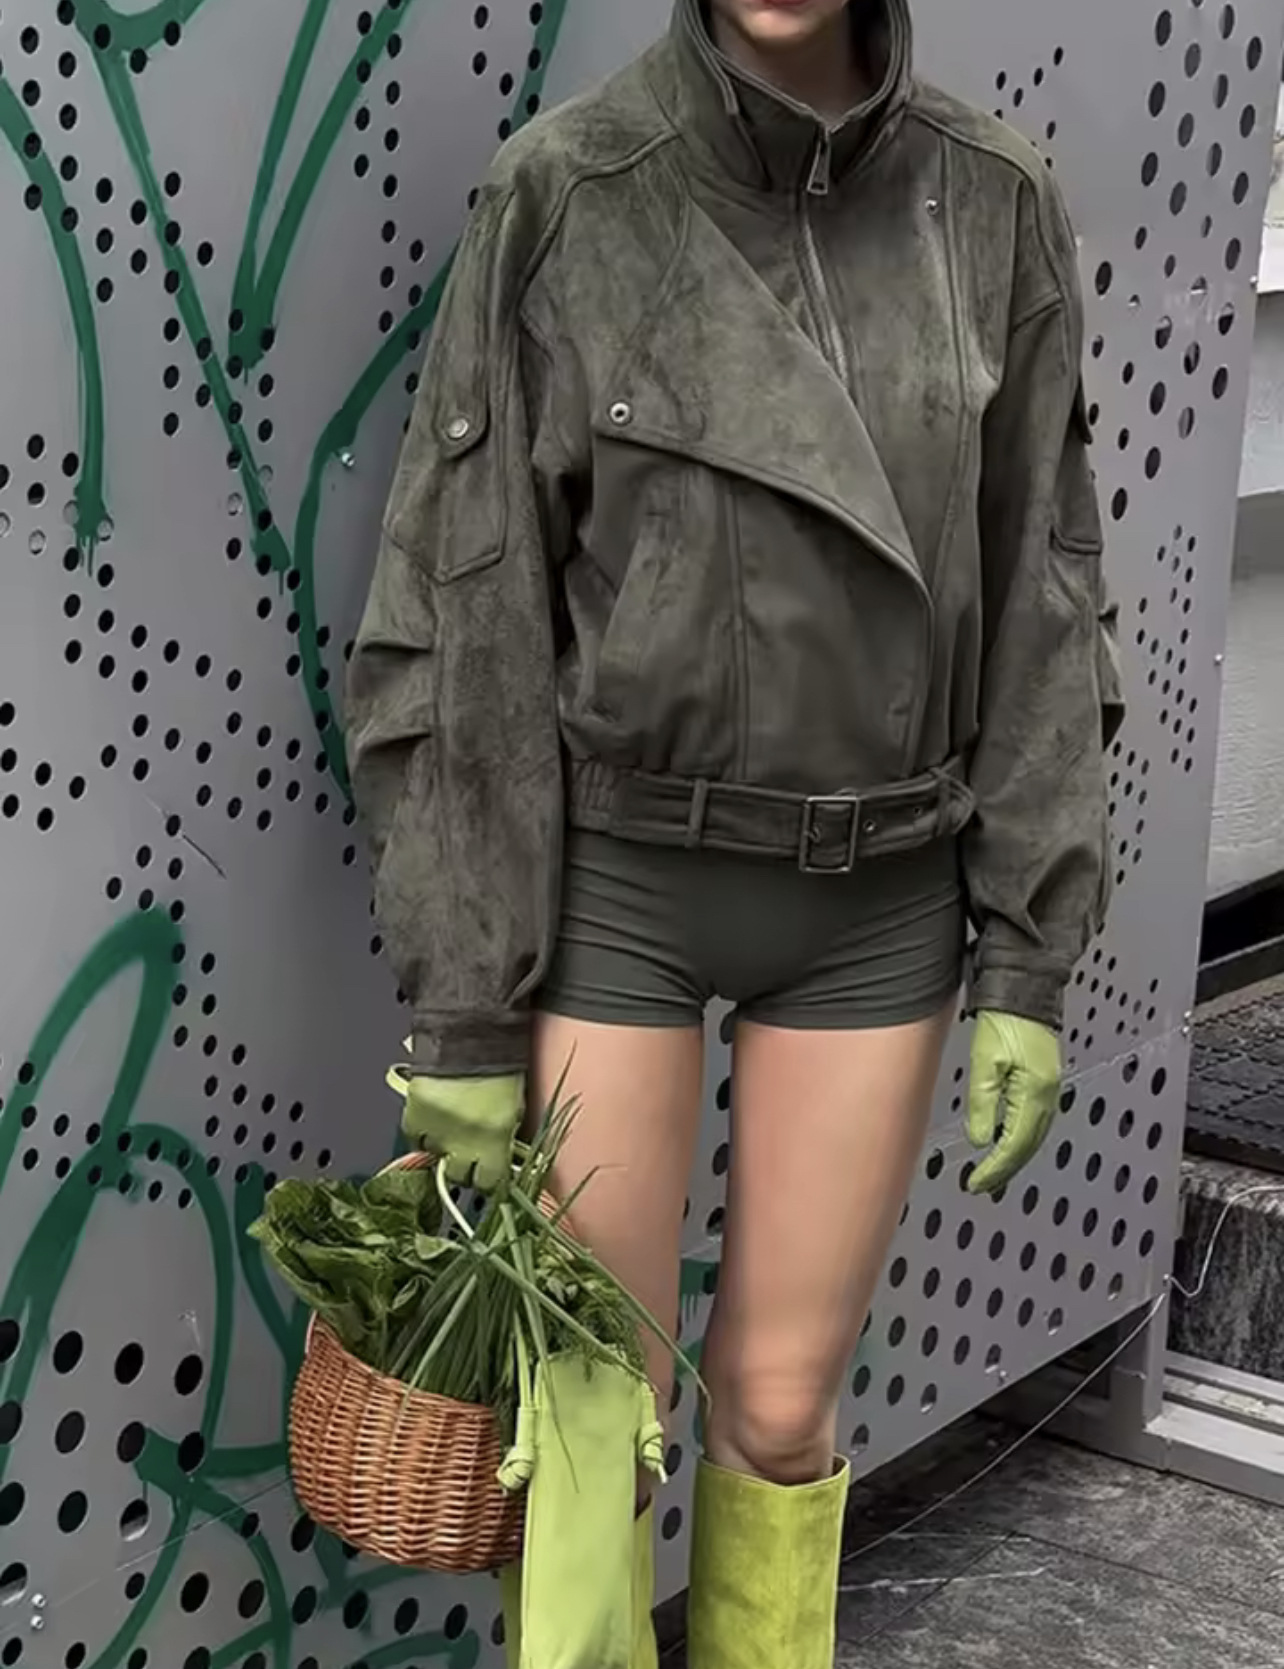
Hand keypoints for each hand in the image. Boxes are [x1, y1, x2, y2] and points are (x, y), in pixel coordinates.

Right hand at [394, 1069, 524, 1191]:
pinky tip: (433, 1118)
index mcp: (495, 1140)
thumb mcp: (514, 1106)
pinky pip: (415, 1137)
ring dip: (442, 1146)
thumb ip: (504, 1135)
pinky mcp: (414, 1116)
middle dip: (464, 1167)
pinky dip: (422, 1132)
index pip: (489, 1183)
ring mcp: (436, 1131)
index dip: (488, 1179)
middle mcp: (463, 1142)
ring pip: (435, 1156)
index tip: (488, 1173)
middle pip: (458, 1177)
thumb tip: (498, 1154)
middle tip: (468, 1152)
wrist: (471, 1032)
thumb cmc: (500, 1066)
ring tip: (450, 1126)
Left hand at [965, 1011, 1061, 1195]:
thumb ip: (983, 1105)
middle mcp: (1048, 1096)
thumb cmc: (1003, 1022)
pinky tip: (1007, 1142)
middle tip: (982, 1185)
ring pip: (1034, 1136)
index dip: (996, 1169)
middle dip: (1005, 1169)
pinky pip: (1035, 1121)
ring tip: (992, 1172)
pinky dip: (1021, 1138)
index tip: (976, 1183)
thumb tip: (982, 1141)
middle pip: (1028, 1146)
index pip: (1015, 1145)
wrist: (1022, 992)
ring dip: (1014, 1157)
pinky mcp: (1045, 1081)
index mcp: (1034, 1094)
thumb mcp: (984, 1064)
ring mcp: (1049, 1089)